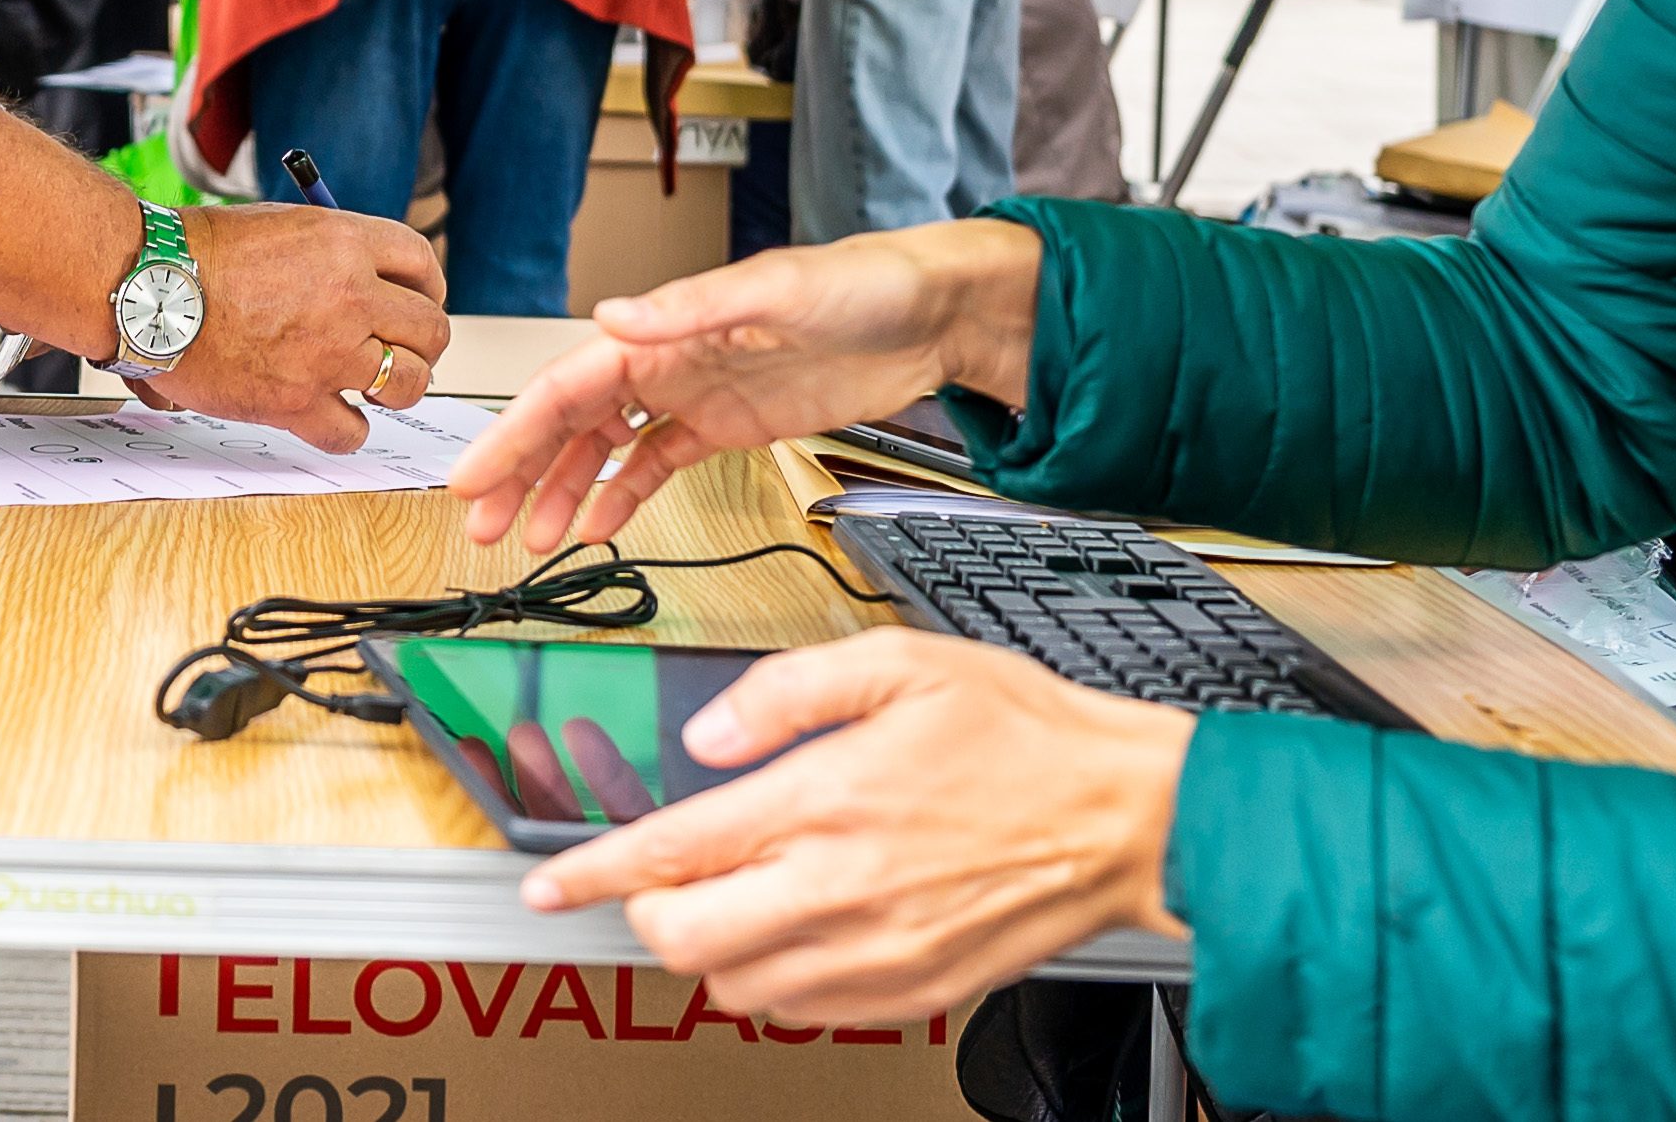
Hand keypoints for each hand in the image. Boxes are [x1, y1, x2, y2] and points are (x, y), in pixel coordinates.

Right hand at [120, 202, 447, 452]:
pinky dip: (347, 430)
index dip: (428, 286)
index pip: (421, 262)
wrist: (147, 289)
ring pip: (408, 383)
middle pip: (430, 329)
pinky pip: (351, 431)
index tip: (419, 300)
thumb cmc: (196, 252)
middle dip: (422, 343)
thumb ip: (331, 251)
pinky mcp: (296, 402)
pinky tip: (333, 417)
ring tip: (372, 386)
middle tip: (402, 350)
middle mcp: (349, 297)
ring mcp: (327, 354)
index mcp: (345, 242)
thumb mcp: (280, 226)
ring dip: (396, 387)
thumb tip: (365, 277)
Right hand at [454, 218, 1039, 552]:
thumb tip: (613, 317)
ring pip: (604, 449)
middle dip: (520, 473)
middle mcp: (669, 360)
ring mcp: (696, 395)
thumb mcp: (778, 289)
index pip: (568, 386)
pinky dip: (621, 497)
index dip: (514, 433)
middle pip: (571, 422)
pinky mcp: (728, 425)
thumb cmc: (864, 284)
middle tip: (483, 525)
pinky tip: (597, 530)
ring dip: (562, 492)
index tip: (475, 476)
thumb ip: (691, 307)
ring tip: (531, 542)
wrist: (932, 313)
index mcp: (667, 329)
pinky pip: (655, 464)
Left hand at [518, 629, 1186, 1017]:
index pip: (672, 853)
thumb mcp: (901, 662)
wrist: (1126, 817)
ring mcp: (877, 952)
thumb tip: (708, 738)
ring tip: (740, 897)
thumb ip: (786, 693)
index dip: (592, 874)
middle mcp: (842, 888)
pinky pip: (807, 1013)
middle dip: (649, 914)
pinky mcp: (913, 991)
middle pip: (684, 941)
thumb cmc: (1027, 736)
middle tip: (661, 881)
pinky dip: (777, 982)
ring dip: (711, 949)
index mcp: (828, 801)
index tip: (549, 886)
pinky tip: (799, 930)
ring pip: (737, 987)